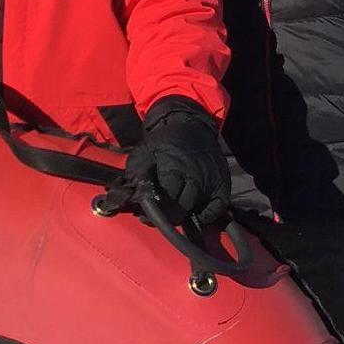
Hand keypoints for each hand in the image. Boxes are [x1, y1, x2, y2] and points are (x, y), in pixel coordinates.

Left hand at [114, 97, 229, 225]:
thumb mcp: (143, 152)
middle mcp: (196, 176)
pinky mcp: (222, 184)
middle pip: (180, 208)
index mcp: (175, 167)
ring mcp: (210, 181)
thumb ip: (134, 175)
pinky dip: (205, 216)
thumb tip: (121, 197)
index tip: (141, 214)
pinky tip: (192, 214)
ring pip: (195, 209)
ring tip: (167, 215)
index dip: (151, 210)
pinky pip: (216, 209)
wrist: (191, 126)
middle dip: (163, 217)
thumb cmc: (163, 142)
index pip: (164, 198)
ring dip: (180, 216)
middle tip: (151, 218)